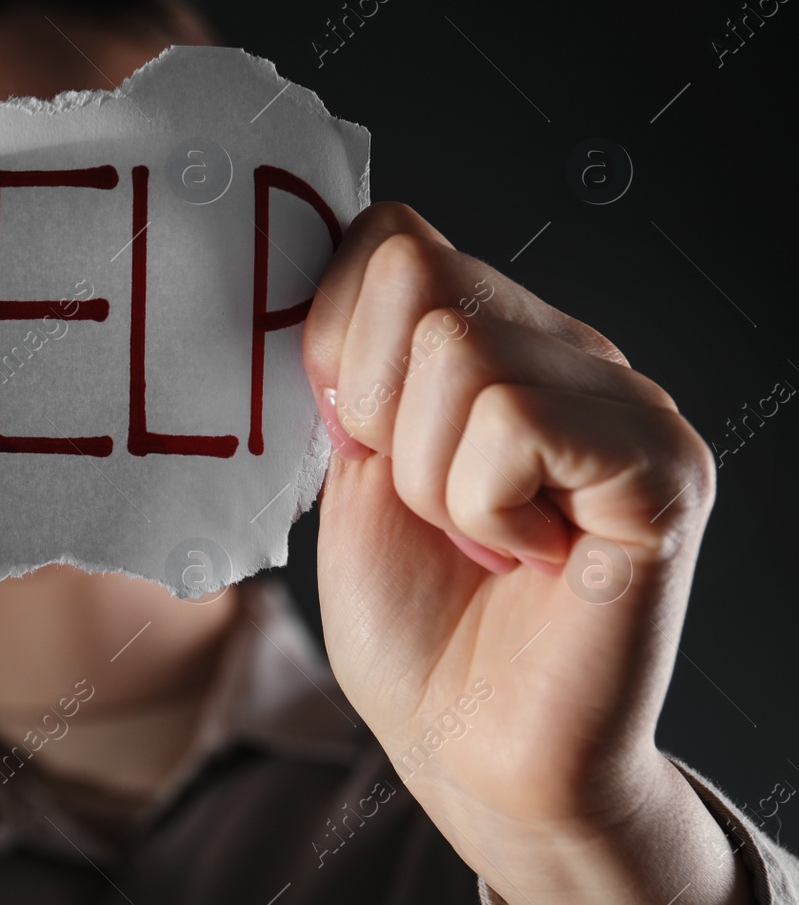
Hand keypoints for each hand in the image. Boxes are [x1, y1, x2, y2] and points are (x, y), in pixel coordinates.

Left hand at [303, 204, 747, 902]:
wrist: (472, 752)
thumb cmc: (415, 623)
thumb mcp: (351, 469)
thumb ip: (351, 369)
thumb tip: (329, 270)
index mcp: (496, 343)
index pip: (391, 235)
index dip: (334, 337)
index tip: (361, 440)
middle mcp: (570, 354)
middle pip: (415, 273)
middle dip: (376, 409)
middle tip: (430, 503)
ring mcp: (625, 403)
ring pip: (457, 349)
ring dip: (429, 475)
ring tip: (481, 539)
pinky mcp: (657, 469)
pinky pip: (512, 419)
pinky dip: (481, 503)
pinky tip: (526, 555)